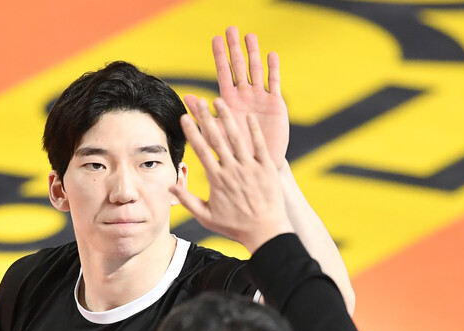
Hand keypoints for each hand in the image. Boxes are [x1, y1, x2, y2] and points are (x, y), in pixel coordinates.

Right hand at [170, 98, 292, 253]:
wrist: (265, 231)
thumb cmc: (235, 227)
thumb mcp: (207, 217)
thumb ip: (188, 200)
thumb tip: (170, 186)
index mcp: (217, 180)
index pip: (201, 150)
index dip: (192, 132)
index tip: (184, 117)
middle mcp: (232, 170)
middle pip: (216, 139)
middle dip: (206, 117)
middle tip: (198, 101)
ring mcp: (250, 168)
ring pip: (237, 138)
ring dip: (227, 118)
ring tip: (220, 102)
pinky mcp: (267, 168)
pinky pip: (260, 145)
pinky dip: (254, 130)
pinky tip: (248, 116)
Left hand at [184, 27, 288, 166]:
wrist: (256, 168)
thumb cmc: (234, 154)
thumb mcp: (216, 134)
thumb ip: (203, 115)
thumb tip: (187, 99)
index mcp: (228, 102)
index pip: (223, 74)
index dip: (220, 57)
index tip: (216, 39)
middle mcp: (244, 97)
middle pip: (239, 67)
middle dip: (235, 49)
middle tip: (231, 29)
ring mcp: (260, 99)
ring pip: (256, 71)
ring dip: (253, 53)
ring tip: (250, 36)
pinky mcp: (275, 105)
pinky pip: (274, 83)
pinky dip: (273, 69)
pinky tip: (271, 55)